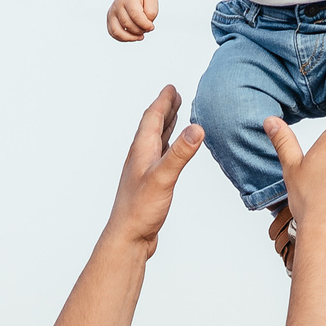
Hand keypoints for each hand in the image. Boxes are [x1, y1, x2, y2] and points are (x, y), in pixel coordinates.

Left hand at [104, 86, 204, 257]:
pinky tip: (171, 153)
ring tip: (174, 117)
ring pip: (156, 141)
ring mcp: (144, 171)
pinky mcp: (150, 184)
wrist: (128, 237)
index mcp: (142, 150)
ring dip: (166, 126)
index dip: (163, 102)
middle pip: (153, 126)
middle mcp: (141, 157)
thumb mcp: (164, 177)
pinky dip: (168, 147)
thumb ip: (180, 153)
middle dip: (164, 109)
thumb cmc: (140, 210)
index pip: (152, 118)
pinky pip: (160, 157)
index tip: (172, 88)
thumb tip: (197, 127)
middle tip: (175, 96)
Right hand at [106, 0, 159, 41]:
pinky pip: (114, 34)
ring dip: (132, 37)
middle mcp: (117, 5)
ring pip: (118, 31)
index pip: (134, 14)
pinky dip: (125, 39)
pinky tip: (134, 37)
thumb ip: (151, 13)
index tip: (151, 27)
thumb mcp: (153, 0)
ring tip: (141, 35)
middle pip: (127, 24)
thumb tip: (146, 26)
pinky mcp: (109, 21)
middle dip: (140, 30)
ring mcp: (111, 13)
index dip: (144, 24)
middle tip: (147, 28)